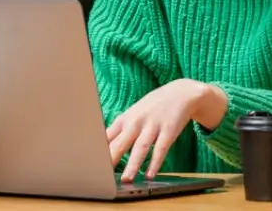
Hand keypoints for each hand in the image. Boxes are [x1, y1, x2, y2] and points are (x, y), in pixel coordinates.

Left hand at [105, 79, 227, 181]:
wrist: (180, 92)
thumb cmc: (152, 107)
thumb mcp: (133, 115)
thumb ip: (119, 131)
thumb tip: (102, 150)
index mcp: (125, 119)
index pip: (107, 137)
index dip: (98, 151)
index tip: (91, 164)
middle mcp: (137, 122)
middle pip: (121, 142)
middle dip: (112, 159)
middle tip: (103, 176)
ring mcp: (153, 125)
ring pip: (141, 147)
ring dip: (133, 164)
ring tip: (126, 179)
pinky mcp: (169, 130)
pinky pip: (161, 148)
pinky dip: (155, 162)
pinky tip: (150, 174)